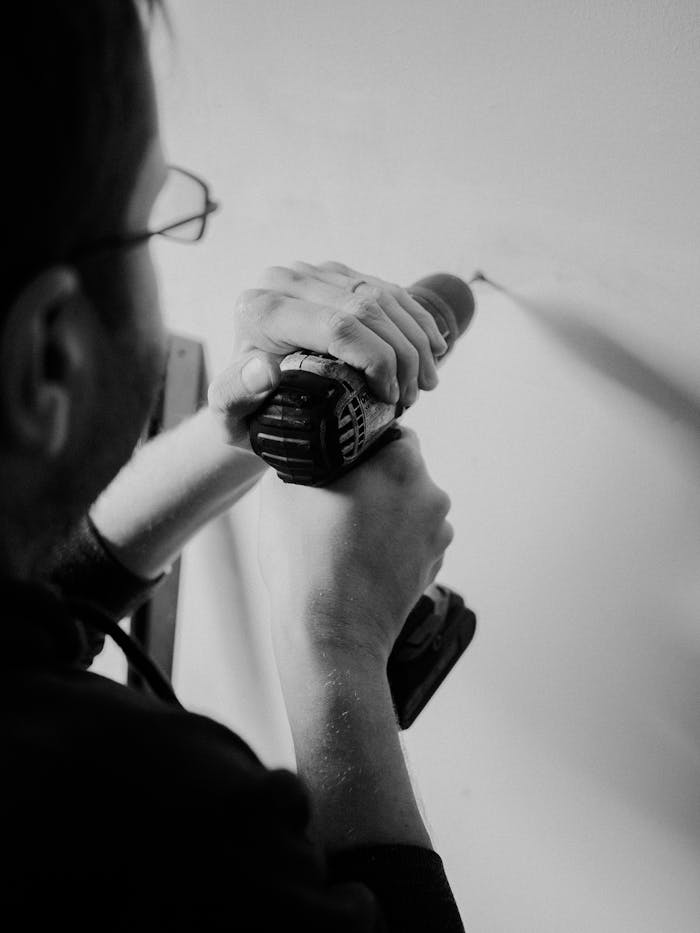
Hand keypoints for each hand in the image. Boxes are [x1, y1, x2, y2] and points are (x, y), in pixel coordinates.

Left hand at [207, 260, 447, 448]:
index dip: (376, 360)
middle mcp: (285, 281)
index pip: (337, 325)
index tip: (392, 397)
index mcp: (261, 308)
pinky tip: (433, 346)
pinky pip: (386, 289)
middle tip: (416, 395)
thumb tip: (263, 371)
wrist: (250, 398)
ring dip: (416, 338)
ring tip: (429, 381)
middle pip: (365, 308)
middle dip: (403, 353)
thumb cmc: (243, 413)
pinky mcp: (335, 274)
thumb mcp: (231, 416)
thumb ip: (236, 395)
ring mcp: (313, 273)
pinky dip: (415, 318)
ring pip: (381, 296)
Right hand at [257, 426, 453, 664]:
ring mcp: (438, 532)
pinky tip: (363, 559)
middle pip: (402, 469)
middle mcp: (430, 492)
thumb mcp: (284, 489)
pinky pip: (415, 538)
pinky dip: (395, 542)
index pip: (389, 431)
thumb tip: (307, 446)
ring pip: (409, 505)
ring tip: (347, 538)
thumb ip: (305, 454)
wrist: (331, 634)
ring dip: (386, 512)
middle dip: (375, 479)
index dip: (361, 443)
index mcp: (399, 462)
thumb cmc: (305, 560)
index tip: (341, 461)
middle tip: (338, 502)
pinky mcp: (435, 564)